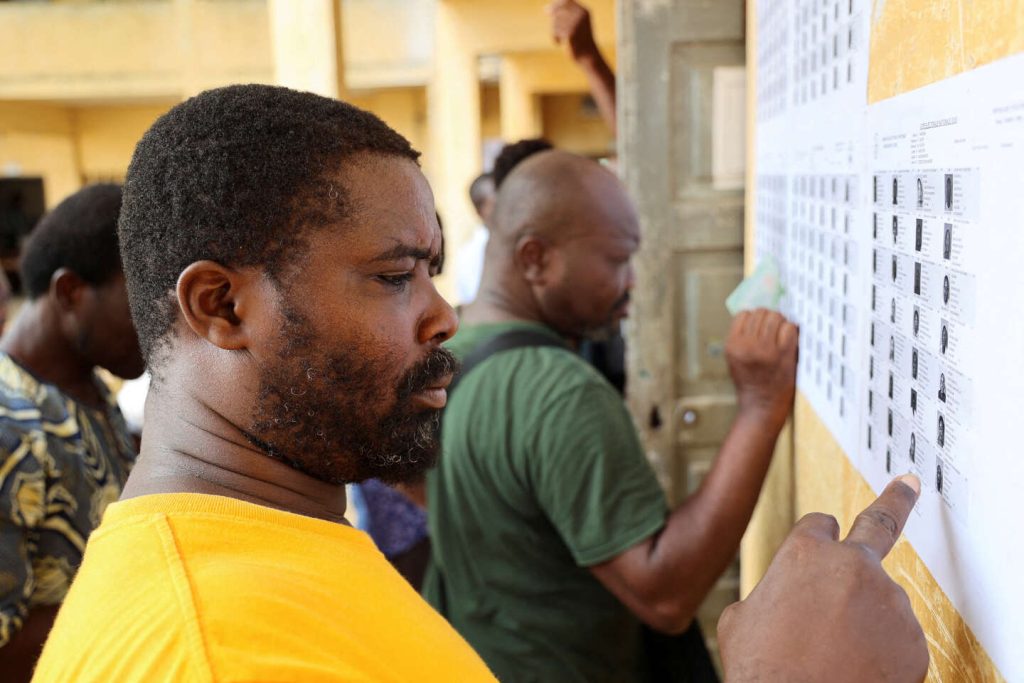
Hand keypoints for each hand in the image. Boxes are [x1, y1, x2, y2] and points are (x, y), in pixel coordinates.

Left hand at [546, 0, 599, 63]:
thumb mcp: (575, 24)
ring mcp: (576, 24)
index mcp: (584, 11)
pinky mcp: (571, 33)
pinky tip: (561, 43)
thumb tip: (546, 9)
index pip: (566, 1)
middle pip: (558, 12)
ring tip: (562, 39)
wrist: (588, 56)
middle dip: (554, 22)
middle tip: (557, 31)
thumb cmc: (580, 40)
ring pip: (555, 22)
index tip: (546, 11)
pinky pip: (555, 32)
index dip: (555, 4)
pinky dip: (555, 39)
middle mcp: (581, 15)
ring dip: (554, 32)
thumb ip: (564, 14)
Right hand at [718, 476, 928, 682]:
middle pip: (880, 523)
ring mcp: (889, 600)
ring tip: (837, 654)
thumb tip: (778, 603)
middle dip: (896, 499)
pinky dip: (882, 653)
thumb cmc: (763, 670)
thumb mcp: (740, 620)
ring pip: (881, 601)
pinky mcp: (913, 638)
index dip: (816, 539)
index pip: (820, 523)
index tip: (823, 544)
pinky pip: (898, 639)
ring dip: (866, 619)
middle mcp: (852, 565)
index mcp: (805, 552)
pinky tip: (858, 669)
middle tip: (908, 484)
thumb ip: (770, 593)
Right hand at [725, 309, 797, 426]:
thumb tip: (758, 313)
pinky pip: (790, 328)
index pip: (743, 314)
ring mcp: (766, 350)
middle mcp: (747, 345)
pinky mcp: (784, 355)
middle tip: (774, 328)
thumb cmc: (750, 382)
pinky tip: (789, 340)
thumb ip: (741, 338)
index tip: (760, 326)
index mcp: (732, 345)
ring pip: (776, 317)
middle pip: (761, 312)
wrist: (762, 407)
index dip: (754, 317)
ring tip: (782, 334)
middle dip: (769, 317)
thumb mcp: (735, 359)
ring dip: (781, 322)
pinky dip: (791, 331)